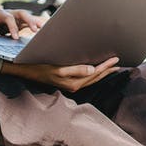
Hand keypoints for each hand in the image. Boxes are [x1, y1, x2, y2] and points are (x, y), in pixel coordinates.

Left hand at [0, 8, 43, 38]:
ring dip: (36, 22)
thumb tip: (2, 42)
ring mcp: (15, 17)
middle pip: (21, 13)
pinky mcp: (19, 23)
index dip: (13, 27)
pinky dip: (35, 26)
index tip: (15, 38)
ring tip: (44, 28)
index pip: (9, 18)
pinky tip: (43, 30)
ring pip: (27, 17)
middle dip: (29, 20)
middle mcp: (9, 13)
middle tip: (35, 29)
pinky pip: (28, 23)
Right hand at [0, 57, 121, 91]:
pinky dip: (93, 74)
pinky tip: (95, 70)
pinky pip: (85, 79)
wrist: (27, 72)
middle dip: (107, 70)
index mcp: (74, 83)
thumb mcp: (58, 69)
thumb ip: (76, 70)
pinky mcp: (68, 83)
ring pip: (91, 79)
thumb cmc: (41, 68)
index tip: (116, 59)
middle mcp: (74, 86)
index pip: (95, 73)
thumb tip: (92, 69)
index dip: (106, 66)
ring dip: (102, 73)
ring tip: (112, 67)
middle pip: (95, 77)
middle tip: (118, 63)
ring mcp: (71, 85)